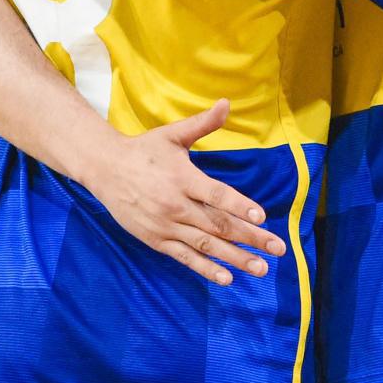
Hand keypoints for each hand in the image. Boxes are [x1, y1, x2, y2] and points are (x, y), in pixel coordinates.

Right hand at [83, 99, 287, 286]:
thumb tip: (226, 103)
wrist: (104, 170)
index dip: (239, 206)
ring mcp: (166, 226)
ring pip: (206, 246)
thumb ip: (202, 123)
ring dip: (235, 258)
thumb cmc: (144, 150)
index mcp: (183, 178)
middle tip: (278, 248)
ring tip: (261, 268)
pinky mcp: (157, 240)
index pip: (215, 195)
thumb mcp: (173, 134)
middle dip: (250, 238)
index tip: (262, 217)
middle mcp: (176, 205)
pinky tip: (228, 278)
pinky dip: (206, 269)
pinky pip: (185, 258)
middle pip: (218, 225)